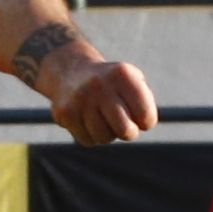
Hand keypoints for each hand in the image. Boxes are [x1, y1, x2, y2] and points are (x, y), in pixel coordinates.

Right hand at [36, 40, 157, 148]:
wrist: (71, 71)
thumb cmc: (112, 83)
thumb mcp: (132, 81)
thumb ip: (145, 103)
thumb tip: (142, 125)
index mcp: (122, 74)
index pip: (145, 114)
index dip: (147, 122)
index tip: (142, 118)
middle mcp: (100, 84)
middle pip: (126, 131)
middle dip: (129, 132)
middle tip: (126, 126)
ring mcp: (80, 99)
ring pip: (105, 138)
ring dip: (108, 134)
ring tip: (103, 118)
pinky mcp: (65, 113)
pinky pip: (88, 140)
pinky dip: (92, 136)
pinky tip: (88, 121)